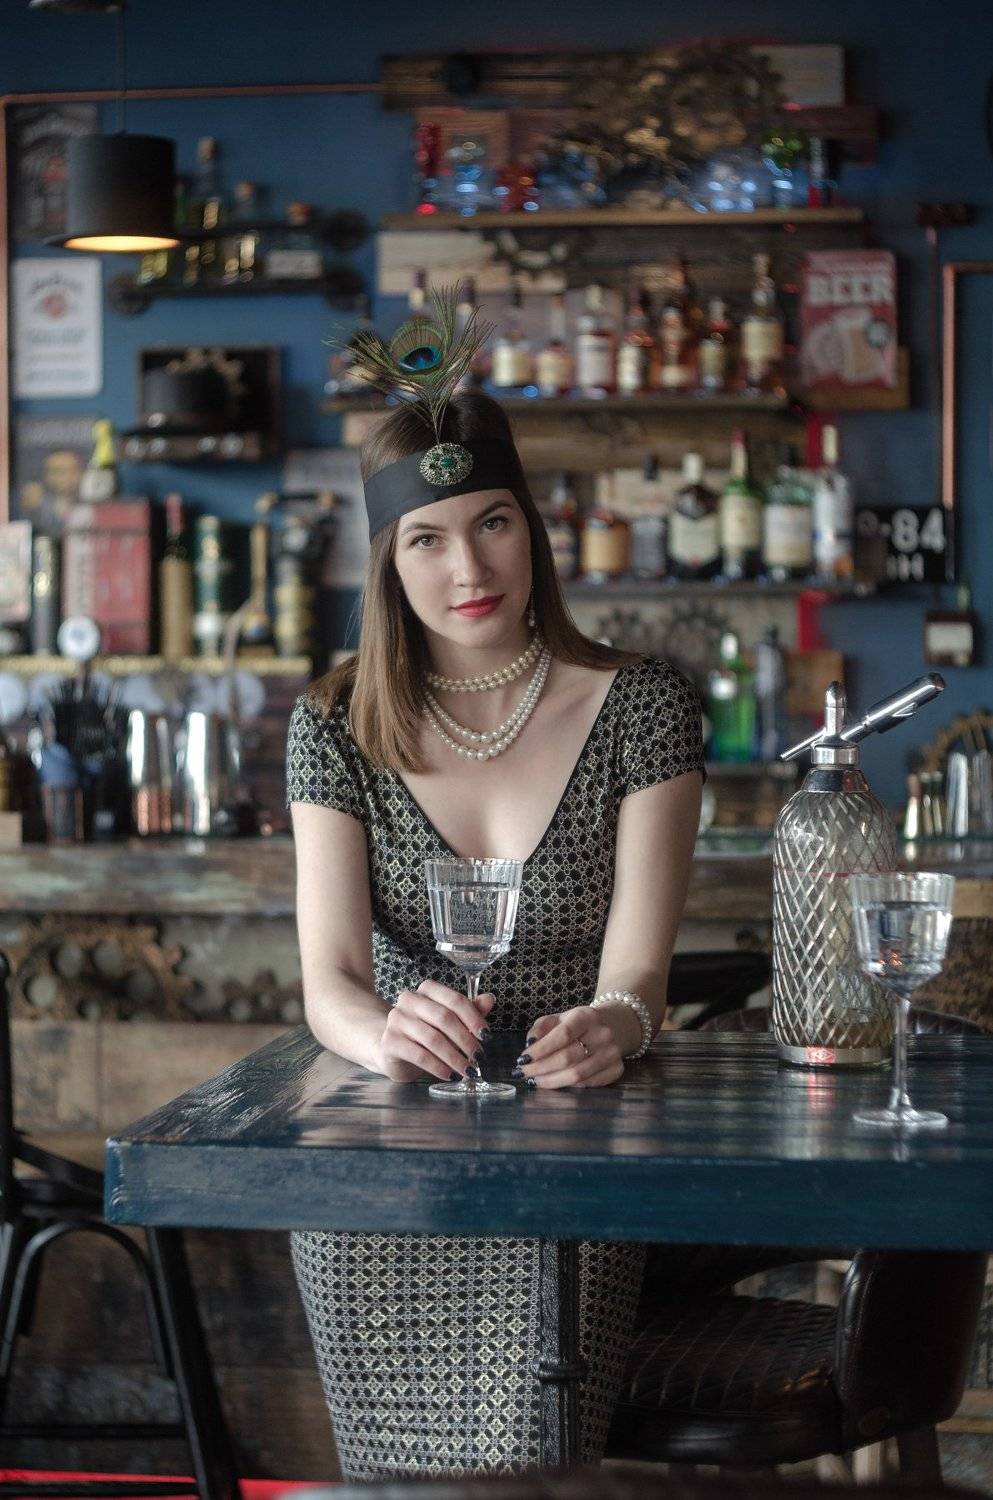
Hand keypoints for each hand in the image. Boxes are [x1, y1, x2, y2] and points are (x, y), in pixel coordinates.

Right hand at [377, 979, 495, 1082]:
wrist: (393, 1048)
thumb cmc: (425, 1032)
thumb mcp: (450, 1021)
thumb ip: (469, 1010)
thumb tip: (489, 999)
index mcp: (427, 990)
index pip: (455, 1000)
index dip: (474, 1018)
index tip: (487, 1036)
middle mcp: (409, 1000)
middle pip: (444, 1018)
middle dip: (465, 1040)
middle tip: (479, 1057)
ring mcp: (397, 1019)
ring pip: (433, 1038)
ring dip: (454, 1057)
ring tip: (467, 1070)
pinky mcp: (390, 1041)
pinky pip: (419, 1055)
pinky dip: (438, 1067)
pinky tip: (449, 1075)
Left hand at [515, 1006, 623, 1089]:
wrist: (614, 1025)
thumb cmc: (579, 1024)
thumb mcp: (559, 1018)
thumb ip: (540, 1029)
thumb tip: (529, 1046)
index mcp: (586, 1016)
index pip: (562, 1035)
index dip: (541, 1050)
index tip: (523, 1059)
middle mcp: (602, 1034)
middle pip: (567, 1058)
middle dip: (540, 1069)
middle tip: (524, 1074)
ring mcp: (612, 1053)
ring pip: (577, 1075)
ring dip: (551, 1081)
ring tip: (535, 1081)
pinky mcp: (617, 1069)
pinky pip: (587, 1084)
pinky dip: (568, 1086)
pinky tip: (555, 1082)